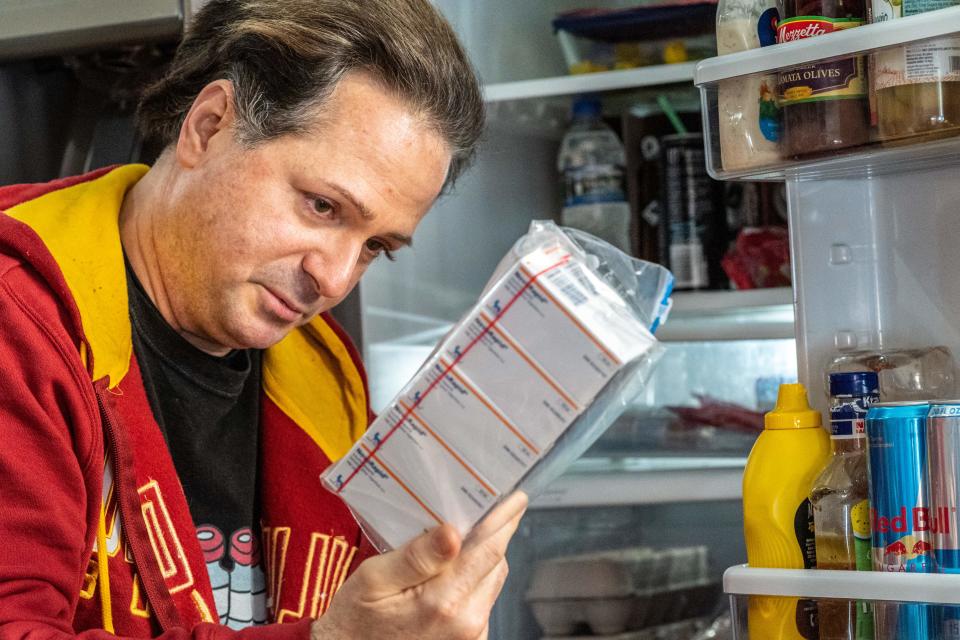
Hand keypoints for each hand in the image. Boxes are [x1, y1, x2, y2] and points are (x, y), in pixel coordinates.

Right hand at [311, 491, 527, 639]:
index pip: (488, 549)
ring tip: (462, 538)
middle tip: (484, 507)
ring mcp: (470, 635)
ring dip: (483, 558)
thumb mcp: (373, 580)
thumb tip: (452, 533)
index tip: (516, 497)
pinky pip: (482, 601)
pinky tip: (451, 572)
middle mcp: (466, 621)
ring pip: (492, 581)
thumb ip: (416, 557)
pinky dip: (474, 581)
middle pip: (496, 563)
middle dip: (493, 534)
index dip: (505, 519)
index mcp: (443, 601)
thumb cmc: (356, 620)